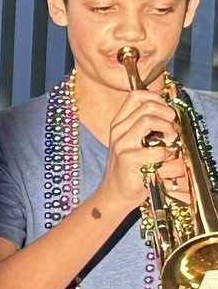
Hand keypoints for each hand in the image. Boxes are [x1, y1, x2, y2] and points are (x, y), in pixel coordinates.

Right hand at [98, 89, 196, 216]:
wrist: (116, 192)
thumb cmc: (131, 167)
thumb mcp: (133, 142)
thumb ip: (146, 126)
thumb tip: (170, 113)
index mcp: (119, 123)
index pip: (136, 96)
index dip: (156, 98)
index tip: (166, 111)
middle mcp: (118, 130)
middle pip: (148, 106)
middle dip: (168, 115)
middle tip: (173, 129)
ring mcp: (122, 144)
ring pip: (149, 121)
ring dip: (168, 130)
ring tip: (171, 141)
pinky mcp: (129, 160)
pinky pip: (157, 151)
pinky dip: (167, 155)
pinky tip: (165, 161)